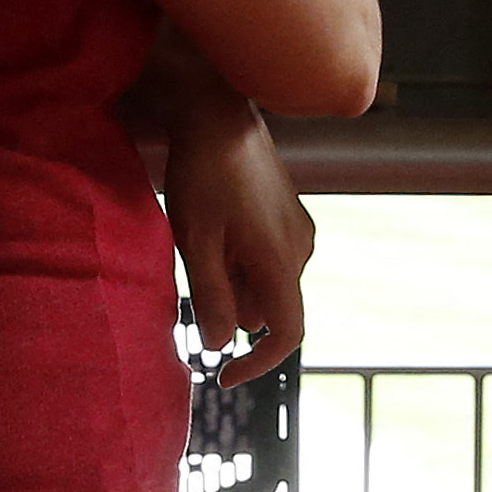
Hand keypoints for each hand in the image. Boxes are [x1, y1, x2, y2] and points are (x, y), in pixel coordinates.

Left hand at [166, 95, 315, 385]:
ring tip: (200, 241)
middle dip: (232, 307)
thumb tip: (220, 345)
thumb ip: (210, 296)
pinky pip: (269, 259)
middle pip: (269, 308)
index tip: (222, 375)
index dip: (256, 363)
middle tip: (190, 271)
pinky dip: (242, 261)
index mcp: (280, 261)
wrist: (219, 115)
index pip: (286, 334)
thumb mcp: (195, 241)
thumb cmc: (202, 177)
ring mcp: (299, 231)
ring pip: (267, 284)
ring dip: (235, 281)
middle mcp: (301, 250)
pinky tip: (216, 228)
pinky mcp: (291, 217)